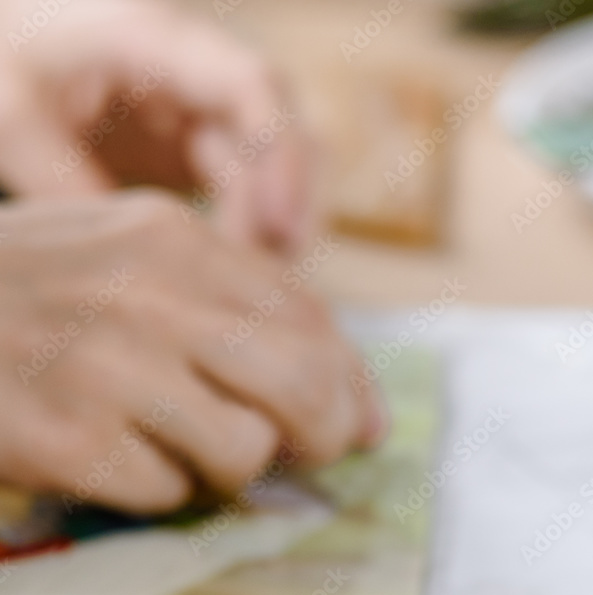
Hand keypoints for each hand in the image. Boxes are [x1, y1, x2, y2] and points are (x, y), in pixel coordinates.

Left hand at [0, 0, 312, 253]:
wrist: (7, 45)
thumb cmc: (5, 60)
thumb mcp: (13, 118)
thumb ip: (71, 183)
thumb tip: (140, 263)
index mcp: (155, 42)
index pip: (252, 85)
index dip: (281, 154)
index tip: (278, 225)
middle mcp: (200, 74)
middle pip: (288, 132)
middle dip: (293, 207)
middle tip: (273, 276)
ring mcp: (207, 113)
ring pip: (280, 169)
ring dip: (279, 226)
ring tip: (257, 283)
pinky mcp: (202, 150)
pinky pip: (252, 193)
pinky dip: (255, 234)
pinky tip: (239, 272)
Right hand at [0, 191, 384, 513]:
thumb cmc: (29, 292)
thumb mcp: (130, 259)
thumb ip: (237, 309)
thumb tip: (350, 401)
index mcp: (175, 242)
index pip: (311, 320)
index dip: (355, 385)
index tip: (366, 425)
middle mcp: (150, 297)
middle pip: (303, 387)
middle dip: (327, 436)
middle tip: (314, 457)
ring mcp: (106, 367)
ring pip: (244, 450)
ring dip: (232, 468)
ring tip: (187, 450)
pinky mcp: (66, 439)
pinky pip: (167, 492)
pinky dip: (159, 491)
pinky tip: (118, 461)